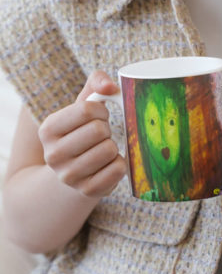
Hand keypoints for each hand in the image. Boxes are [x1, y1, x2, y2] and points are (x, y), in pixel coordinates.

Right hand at [38, 70, 126, 197]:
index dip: (101, 110)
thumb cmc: (84, 130)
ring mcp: (69, 176)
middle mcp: (53, 154)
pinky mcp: (87, 190)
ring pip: (109, 150)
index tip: (99, 117)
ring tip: (103, 149)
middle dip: (107, 129)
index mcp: (48, 129)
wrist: (75, 169)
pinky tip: (108, 164)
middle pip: (99, 130)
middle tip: (101, 135)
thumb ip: (97, 82)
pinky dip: (120, 164)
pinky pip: (118, 169)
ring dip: (113, 146)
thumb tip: (112, 87)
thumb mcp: (85, 103)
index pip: (87, 110)